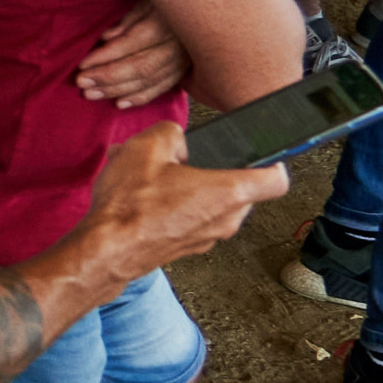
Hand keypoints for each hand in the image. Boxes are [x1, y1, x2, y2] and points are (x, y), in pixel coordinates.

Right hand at [69, 122, 285, 280]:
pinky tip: (143, 197)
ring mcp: (209, 237)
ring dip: (191, 187)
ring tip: (153, 176)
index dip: (272, 161)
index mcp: (229, 192)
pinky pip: (194, 219)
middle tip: (185, 159)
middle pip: (240, 188)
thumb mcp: (146, 146)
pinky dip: (177, 205)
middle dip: (214, 170)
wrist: (106, 250)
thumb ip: (171, 132)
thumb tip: (177, 139)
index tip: (260, 153)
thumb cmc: (130, 205)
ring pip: (213, 203)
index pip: (277, 179)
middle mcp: (227, 219)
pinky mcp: (189, 247)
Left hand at [72, 0, 190, 106]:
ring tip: (91, 94)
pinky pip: (161, 88)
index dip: (106, 56)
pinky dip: (139, 98)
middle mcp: (177, 46)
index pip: (131, 43)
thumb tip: (107, 38)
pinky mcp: (184, 71)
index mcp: (166, 23)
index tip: (82, 64)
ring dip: (117, 90)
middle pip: (140, 66)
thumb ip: (129, 19)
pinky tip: (119, 103)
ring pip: (149, 81)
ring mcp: (183, 61)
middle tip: (81, 83)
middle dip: (107, 77)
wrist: (201, 8)